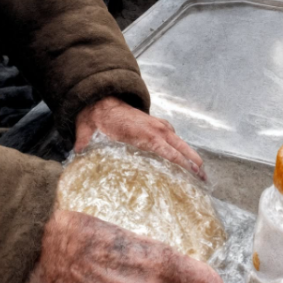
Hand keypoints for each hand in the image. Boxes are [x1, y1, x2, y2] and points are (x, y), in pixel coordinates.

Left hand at [75, 97, 205, 179]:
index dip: (182, 166)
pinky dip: (184, 152)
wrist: (101, 99)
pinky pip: (176, 141)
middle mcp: (157, 129)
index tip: (195, 178)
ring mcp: (160, 126)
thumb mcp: (88, 130)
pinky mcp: (159, 126)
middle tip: (205, 183)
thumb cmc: (97, 118)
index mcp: (143, 133)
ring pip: (182, 145)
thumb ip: (83, 142)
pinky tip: (188, 166)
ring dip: (193, 160)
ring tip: (202, 178)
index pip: (168, 153)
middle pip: (183, 150)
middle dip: (195, 166)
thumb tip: (77, 153)